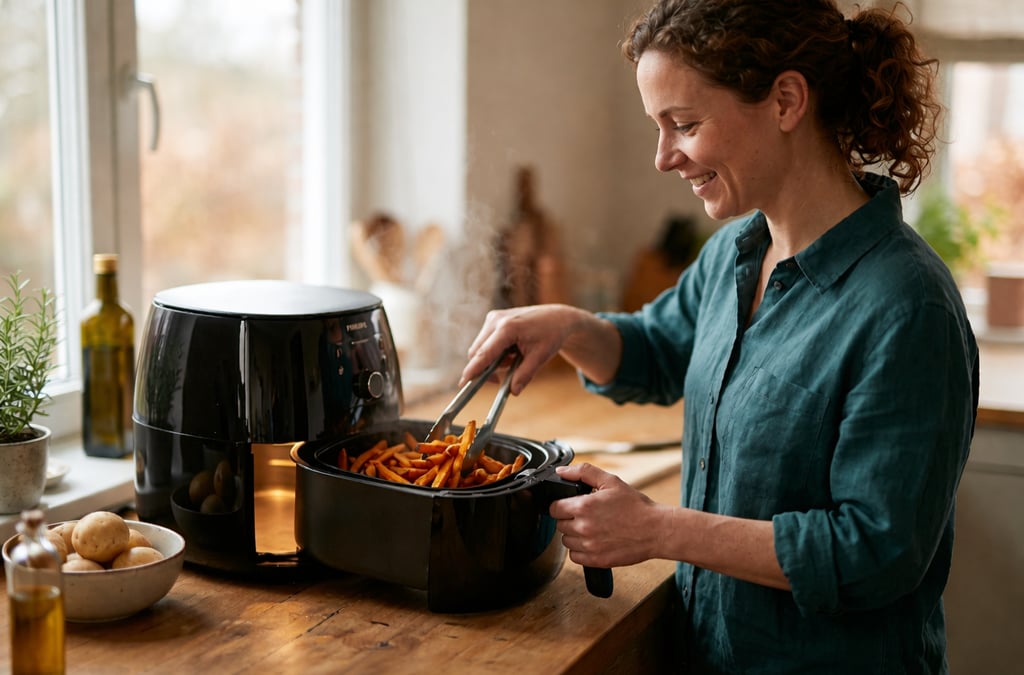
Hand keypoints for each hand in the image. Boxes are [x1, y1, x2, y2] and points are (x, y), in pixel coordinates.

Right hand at [460, 304, 621, 394]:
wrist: (557, 317)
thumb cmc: (551, 334)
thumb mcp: (540, 357)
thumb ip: (524, 375)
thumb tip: (513, 391)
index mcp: (507, 328)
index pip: (484, 353)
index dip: (473, 370)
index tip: (464, 382)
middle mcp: (496, 320)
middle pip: (477, 352)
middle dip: (486, 369)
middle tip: (501, 379)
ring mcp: (493, 318)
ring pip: (480, 348)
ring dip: (492, 360)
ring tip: (515, 359)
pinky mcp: (493, 319)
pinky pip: (486, 341)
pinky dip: (495, 352)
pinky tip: (512, 351)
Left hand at [550, 462, 661, 567]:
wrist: (656, 530)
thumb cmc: (636, 506)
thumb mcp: (610, 481)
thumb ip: (583, 472)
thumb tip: (562, 472)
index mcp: (584, 506)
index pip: (554, 508)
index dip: (561, 505)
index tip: (570, 505)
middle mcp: (583, 527)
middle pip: (560, 524)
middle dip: (569, 519)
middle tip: (587, 515)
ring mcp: (589, 546)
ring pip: (566, 541)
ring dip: (574, 535)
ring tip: (592, 528)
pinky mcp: (596, 560)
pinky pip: (575, 556)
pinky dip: (580, 550)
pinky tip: (593, 541)